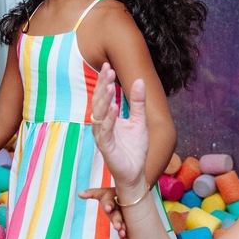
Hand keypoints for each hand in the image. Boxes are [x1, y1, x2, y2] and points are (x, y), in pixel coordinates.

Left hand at [79, 187, 127, 238]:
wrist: (128, 194)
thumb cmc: (111, 195)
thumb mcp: (102, 193)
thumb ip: (91, 193)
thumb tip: (79, 194)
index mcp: (111, 202)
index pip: (109, 203)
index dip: (108, 206)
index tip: (107, 208)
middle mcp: (118, 210)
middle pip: (117, 215)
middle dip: (117, 220)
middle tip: (117, 226)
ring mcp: (123, 217)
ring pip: (123, 223)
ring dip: (123, 229)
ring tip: (122, 234)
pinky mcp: (126, 224)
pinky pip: (125, 231)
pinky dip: (124, 237)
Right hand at [91, 62, 149, 198]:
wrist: (136, 172)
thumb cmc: (135, 149)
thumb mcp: (139, 120)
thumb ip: (138, 102)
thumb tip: (140, 80)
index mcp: (108, 118)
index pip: (103, 96)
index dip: (105, 82)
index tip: (109, 66)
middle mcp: (102, 126)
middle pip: (98, 102)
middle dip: (103, 86)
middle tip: (108, 70)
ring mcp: (102, 136)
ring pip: (98, 115)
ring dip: (104, 100)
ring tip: (110, 86)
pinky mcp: (106, 148)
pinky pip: (104, 131)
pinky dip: (108, 119)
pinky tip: (113, 108)